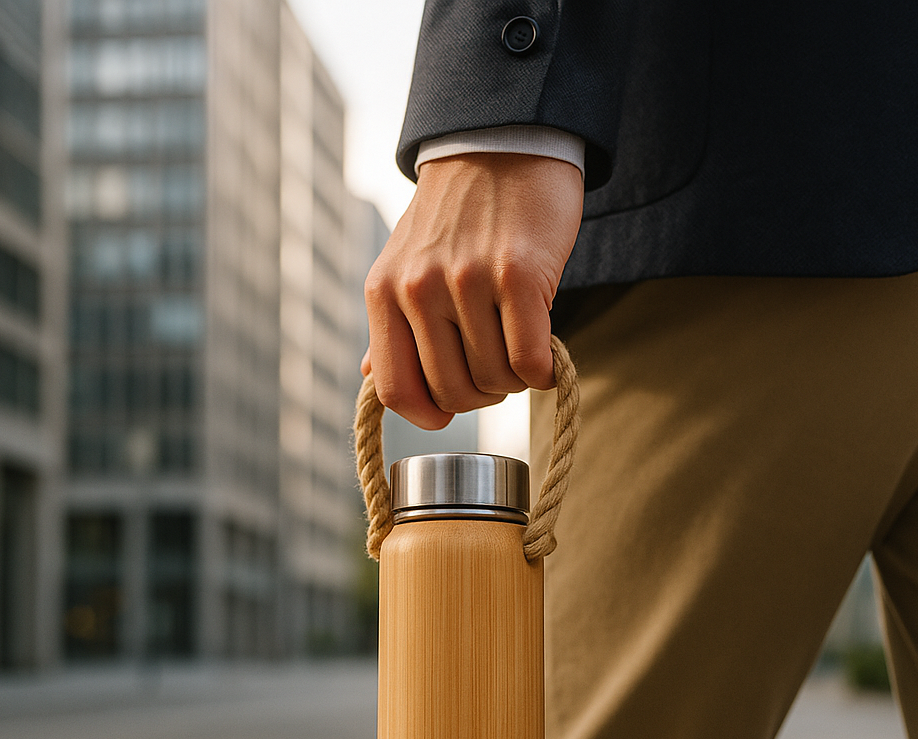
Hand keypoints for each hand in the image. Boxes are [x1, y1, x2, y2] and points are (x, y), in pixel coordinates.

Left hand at [362, 152, 583, 428]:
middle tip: (500, 368)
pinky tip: (547, 354)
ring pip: (496, 380)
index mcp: (384, 291)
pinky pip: (529, 361)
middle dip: (484, 395)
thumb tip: (370, 378)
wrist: (503, 144)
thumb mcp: (406, 262)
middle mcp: (419, 288)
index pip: (395, 390)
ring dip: (516, 381)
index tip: (452, 408)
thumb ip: (391, 324)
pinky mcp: (518, 275)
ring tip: (522, 348)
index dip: (428, 414)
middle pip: (453, 393)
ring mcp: (468, 281)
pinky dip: (543, 371)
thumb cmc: (460, 213)